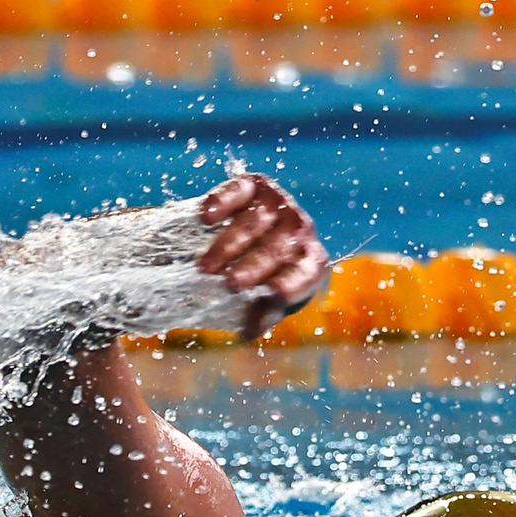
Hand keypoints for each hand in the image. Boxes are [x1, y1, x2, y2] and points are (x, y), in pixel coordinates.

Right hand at [198, 173, 328, 336]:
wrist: (249, 238)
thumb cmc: (263, 277)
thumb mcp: (267, 298)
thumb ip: (262, 312)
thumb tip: (249, 331)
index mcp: (311, 261)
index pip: (305, 273)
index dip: (291, 284)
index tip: (274, 294)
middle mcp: (301, 230)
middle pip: (276, 249)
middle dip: (253, 267)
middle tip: (229, 283)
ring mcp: (280, 204)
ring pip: (255, 223)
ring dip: (228, 245)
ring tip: (204, 267)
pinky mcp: (256, 185)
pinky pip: (240, 190)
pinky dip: (222, 202)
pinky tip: (206, 217)